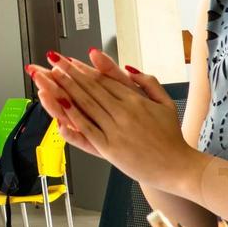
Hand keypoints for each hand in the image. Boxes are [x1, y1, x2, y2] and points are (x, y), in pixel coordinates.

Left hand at [28, 55, 195, 189]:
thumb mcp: (166, 102)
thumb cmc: (171, 137)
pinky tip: (61, 106)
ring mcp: (116, 130)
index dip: (84, 69)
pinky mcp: (111, 148)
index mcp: (136, 99)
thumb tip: (128, 67)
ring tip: (49, 76)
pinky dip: (73, 117)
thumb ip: (148, 83)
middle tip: (52, 61)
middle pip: (91, 88)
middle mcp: (125, 112)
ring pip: (86, 105)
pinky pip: (88, 129)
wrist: (178, 167)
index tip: (69, 60)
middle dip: (69, 73)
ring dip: (65, 89)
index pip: (104, 80)